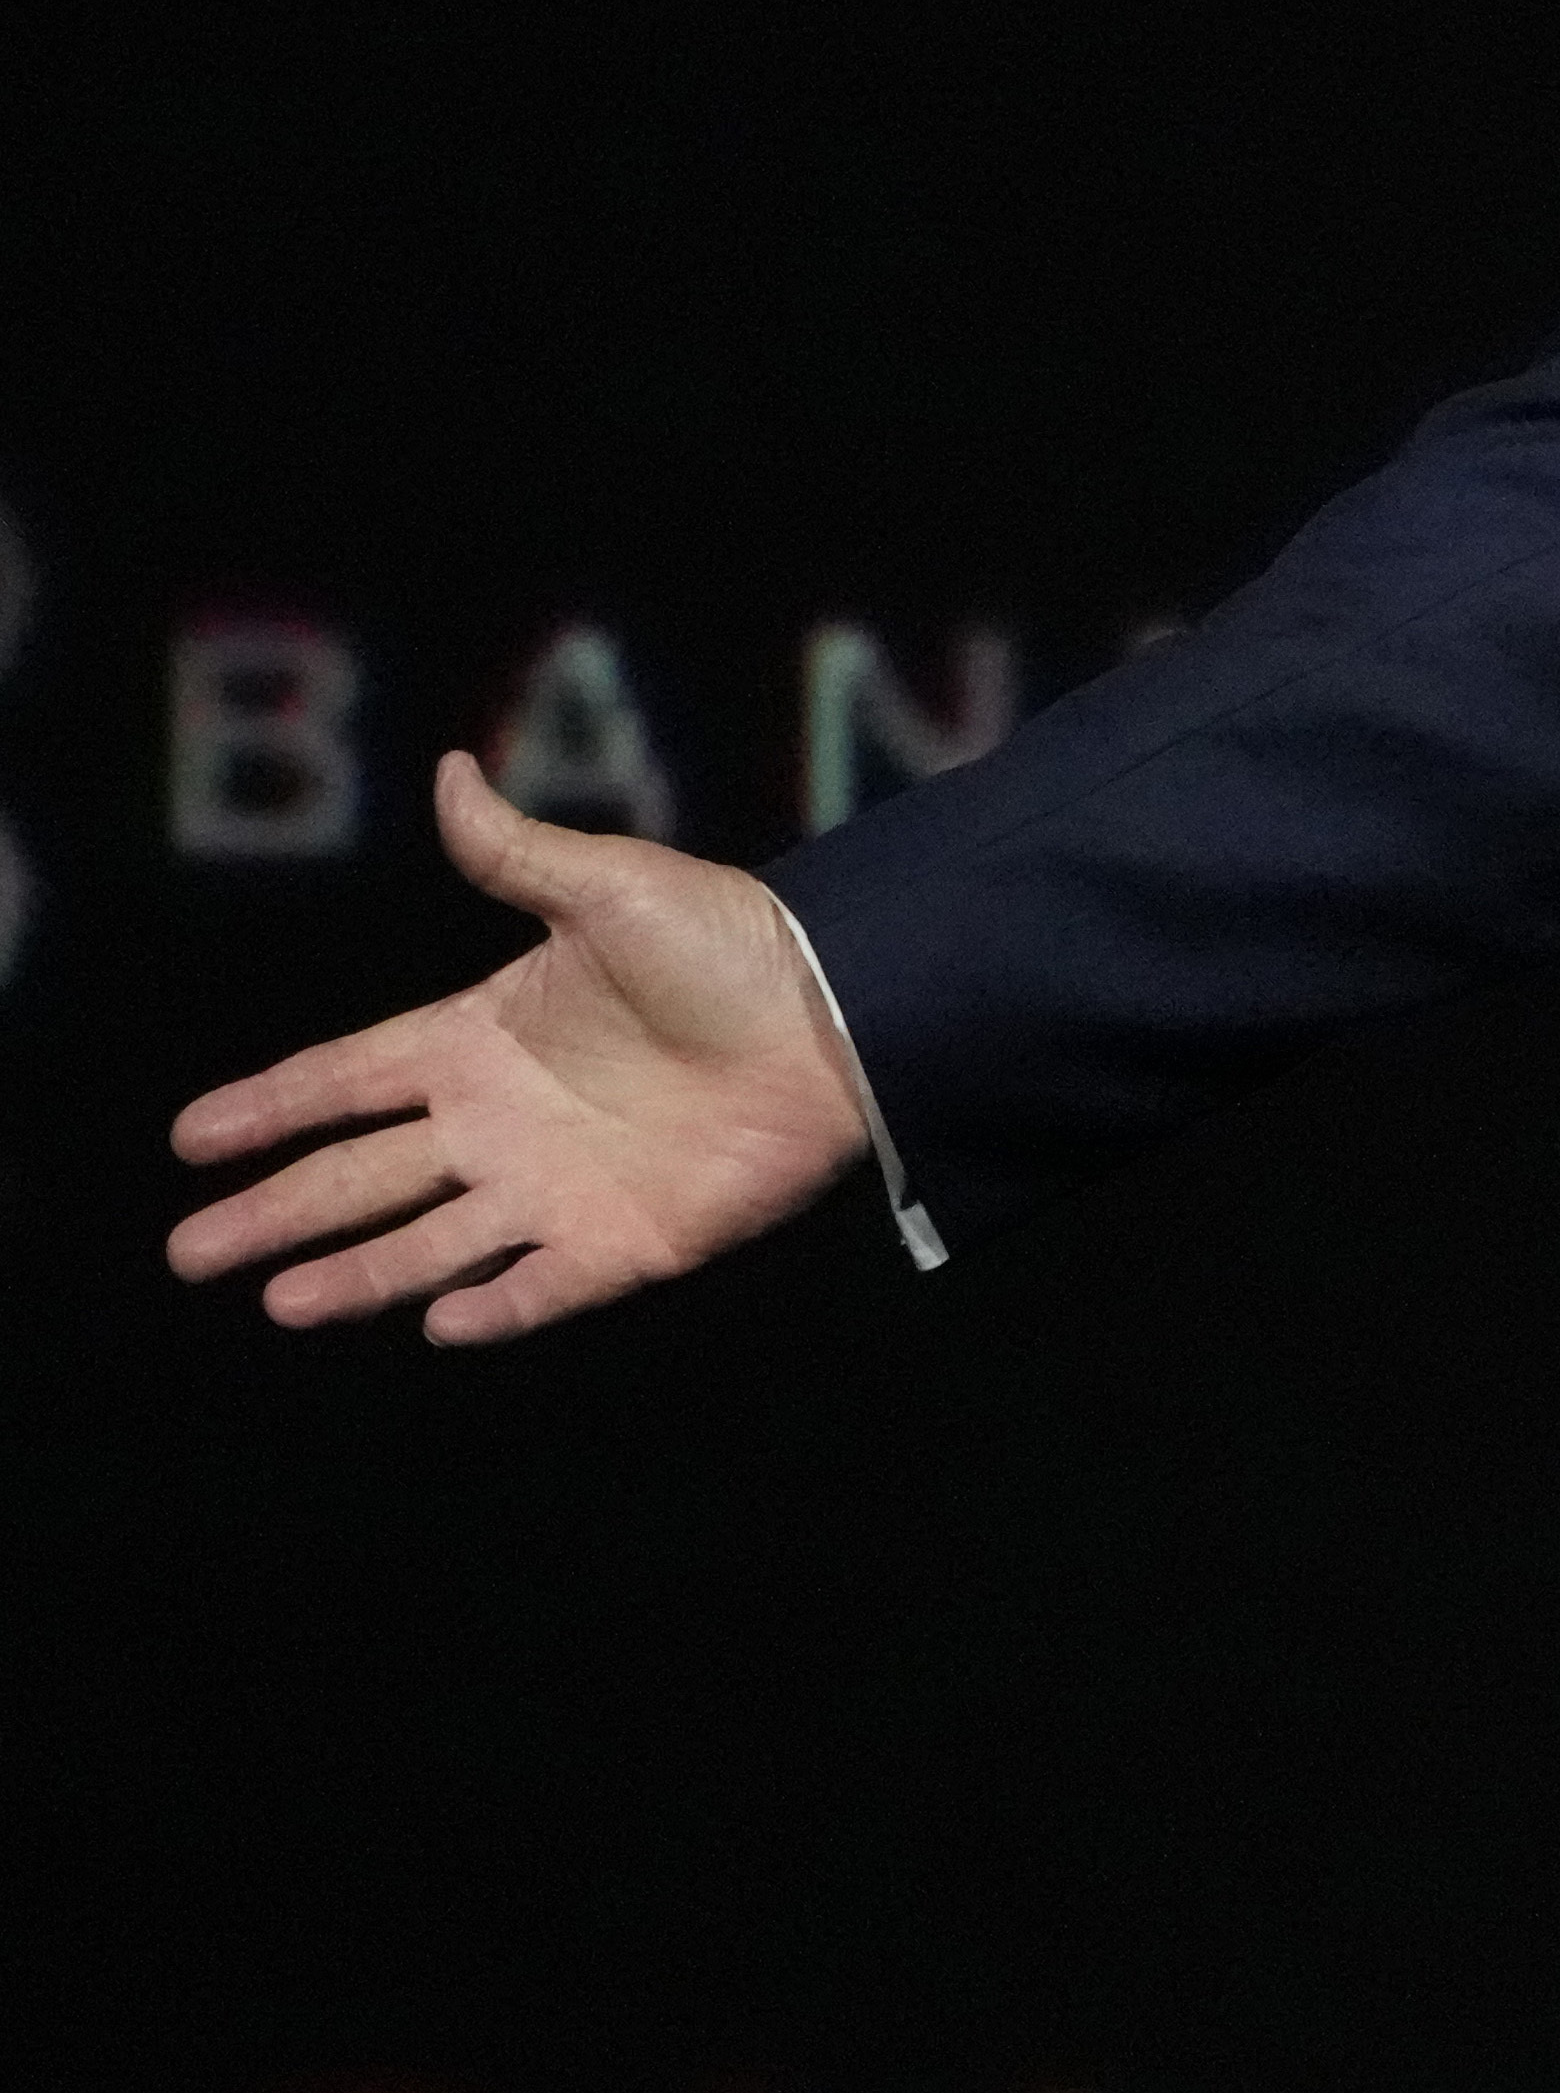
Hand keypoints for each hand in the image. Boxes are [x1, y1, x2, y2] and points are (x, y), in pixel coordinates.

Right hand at [164, 750, 868, 1340]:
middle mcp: (502, 1121)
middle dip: (275, 1211)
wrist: (841, 1009)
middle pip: (361, 1175)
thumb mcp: (611, 888)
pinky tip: (436, 1324)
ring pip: (430, 1241)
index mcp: (483, 1036)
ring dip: (354, 1273)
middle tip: (185, 1251)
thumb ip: (517, 851)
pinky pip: (547, 1284)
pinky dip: (497, 1307)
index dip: (271, 1106)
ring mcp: (558, 1185)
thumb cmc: (730, 943)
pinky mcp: (627, 1238)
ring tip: (274, 1300)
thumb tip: (448, 769)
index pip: (349, 1077)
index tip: (189, 1138)